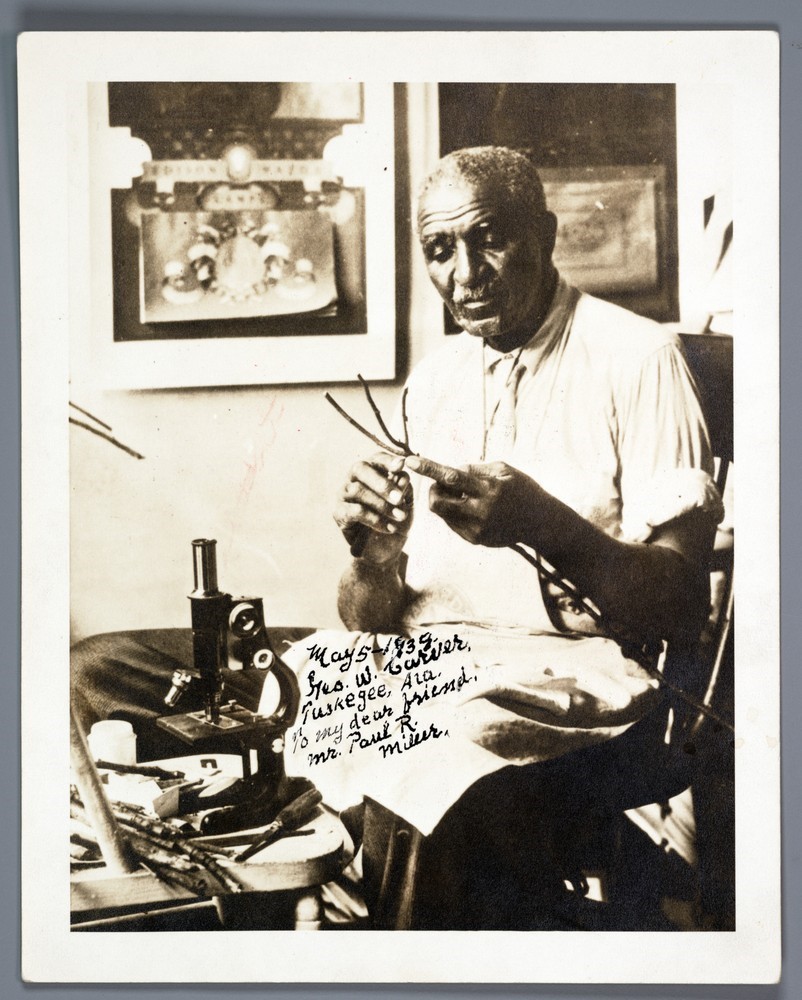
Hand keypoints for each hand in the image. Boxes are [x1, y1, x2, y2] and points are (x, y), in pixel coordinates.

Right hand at [334, 452, 412, 563]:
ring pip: (357, 490)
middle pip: (360, 468)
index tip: (401, 465)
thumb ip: (403, 488)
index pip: (376, 458)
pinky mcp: (338, 513)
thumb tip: (401, 476)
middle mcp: (354, 479)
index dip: (387, 460)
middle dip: (382, 483)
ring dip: (381, 504)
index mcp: (372, 471)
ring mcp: (343, 494)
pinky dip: (374, 519)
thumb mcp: (405, 502)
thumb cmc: (395, 519)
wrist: (385, 549)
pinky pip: (354, 511)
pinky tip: (389, 527)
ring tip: (399, 517)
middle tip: (399, 499)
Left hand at [405, 455, 537, 547]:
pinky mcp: (475, 539)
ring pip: (442, 513)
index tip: (410, 461)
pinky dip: (455, 512)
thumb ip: (474, 469)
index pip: (452, 478)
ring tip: (465, 496)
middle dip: (433, 491)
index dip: (429, 469)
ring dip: (445, 501)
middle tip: (445, 485)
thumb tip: (448, 472)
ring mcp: (476, 529)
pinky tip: (472, 508)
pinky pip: (452, 523)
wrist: (540, 522)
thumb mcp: (503, 470)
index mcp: (489, 489)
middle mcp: (481, 512)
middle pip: (437, 503)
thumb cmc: (521, 489)